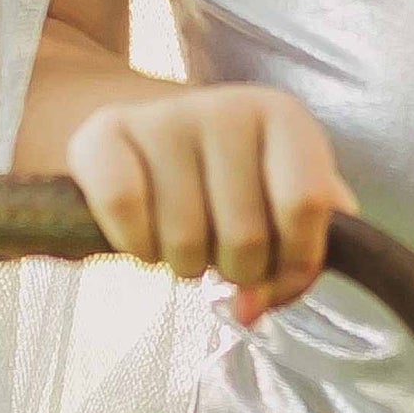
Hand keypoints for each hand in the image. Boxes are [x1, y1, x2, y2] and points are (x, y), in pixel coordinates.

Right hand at [65, 82, 360, 325]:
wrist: (154, 138)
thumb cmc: (231, 183)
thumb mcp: (283, 206)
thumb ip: (297, 259)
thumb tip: (251, 306)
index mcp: (283, 117)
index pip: (306, 202)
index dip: (294, 260)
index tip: (276, 269)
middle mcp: (227, 106)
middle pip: (245, 236)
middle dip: (234, 270)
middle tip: (222, 250)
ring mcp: (165, 115)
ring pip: (183, 238)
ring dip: (184, 264)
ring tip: (185, 238)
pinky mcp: (107, 130)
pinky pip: (124, 211)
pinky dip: (134, 245)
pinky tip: (143, 234)